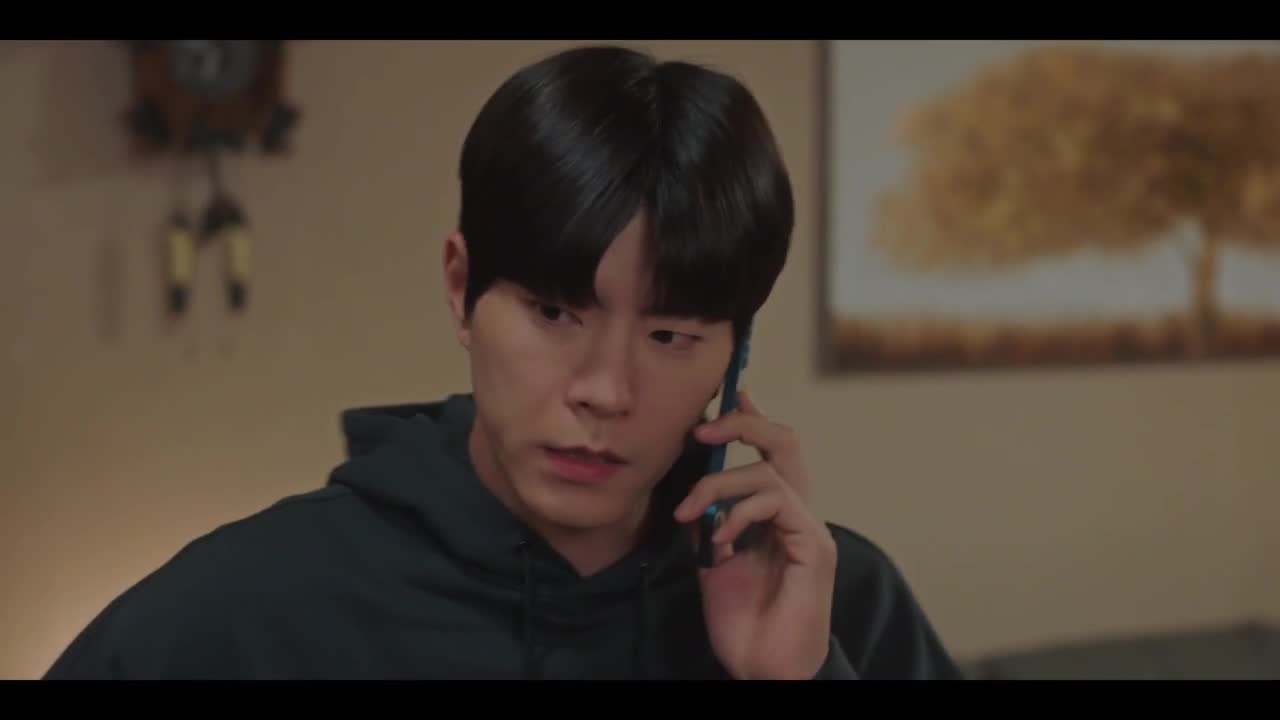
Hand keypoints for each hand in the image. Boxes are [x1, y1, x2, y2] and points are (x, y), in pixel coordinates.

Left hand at [673, 390, 837, 679]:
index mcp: (775, 515)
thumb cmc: (743, 622)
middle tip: (703, 432)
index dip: (750, 419)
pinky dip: (739, 513)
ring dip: (719, 485)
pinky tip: (718, 540)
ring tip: (690, 515)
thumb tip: (690, 490)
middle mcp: (797, 514)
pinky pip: (777, 503)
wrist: (764, 668)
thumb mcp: (711, 561)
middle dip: (743, 424)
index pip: (770, 452)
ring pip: (770, 471)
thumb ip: (707, 521)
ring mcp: (809, 528)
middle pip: (785, 442)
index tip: (726, 396)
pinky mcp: (813, 547)